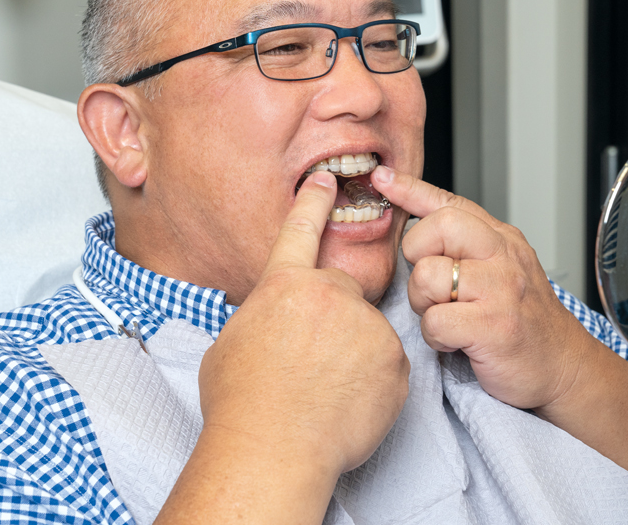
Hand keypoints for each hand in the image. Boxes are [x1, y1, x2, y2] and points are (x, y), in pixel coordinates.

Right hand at [198, 171, 409, 474]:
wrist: (273, 448)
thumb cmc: (241, 404)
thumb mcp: (233, 342)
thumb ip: (262, 316)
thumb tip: (271, 319)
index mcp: (284, 286)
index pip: (302, 230)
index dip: (314, 201)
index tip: (327, 179)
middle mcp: (329, 294)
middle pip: (342, 296)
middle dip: (332, 322)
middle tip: (312, 362)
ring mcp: (366, 324)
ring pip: (367, 332)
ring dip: (354, 354)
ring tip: (325, 390)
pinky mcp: (394, 358)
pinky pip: (388, 364)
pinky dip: (374, 382)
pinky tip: (348, 403)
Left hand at [371, 165, 588, 413]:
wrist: (564, 367)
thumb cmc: (525, 322)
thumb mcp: (502, 270)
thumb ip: (467, 246)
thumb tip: (419, 222)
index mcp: (502, 240)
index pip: (451, 203)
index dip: (411, 189)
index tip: (383, 179)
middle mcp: (504, 257)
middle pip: (436, 228)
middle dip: (417, 257)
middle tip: (433, 286)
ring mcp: (501, 290)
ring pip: (427, 277)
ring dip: (424, 304)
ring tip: (447, 317)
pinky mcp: (495, 326)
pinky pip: (435, 322)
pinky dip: (436, 338)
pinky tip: (455, 342)